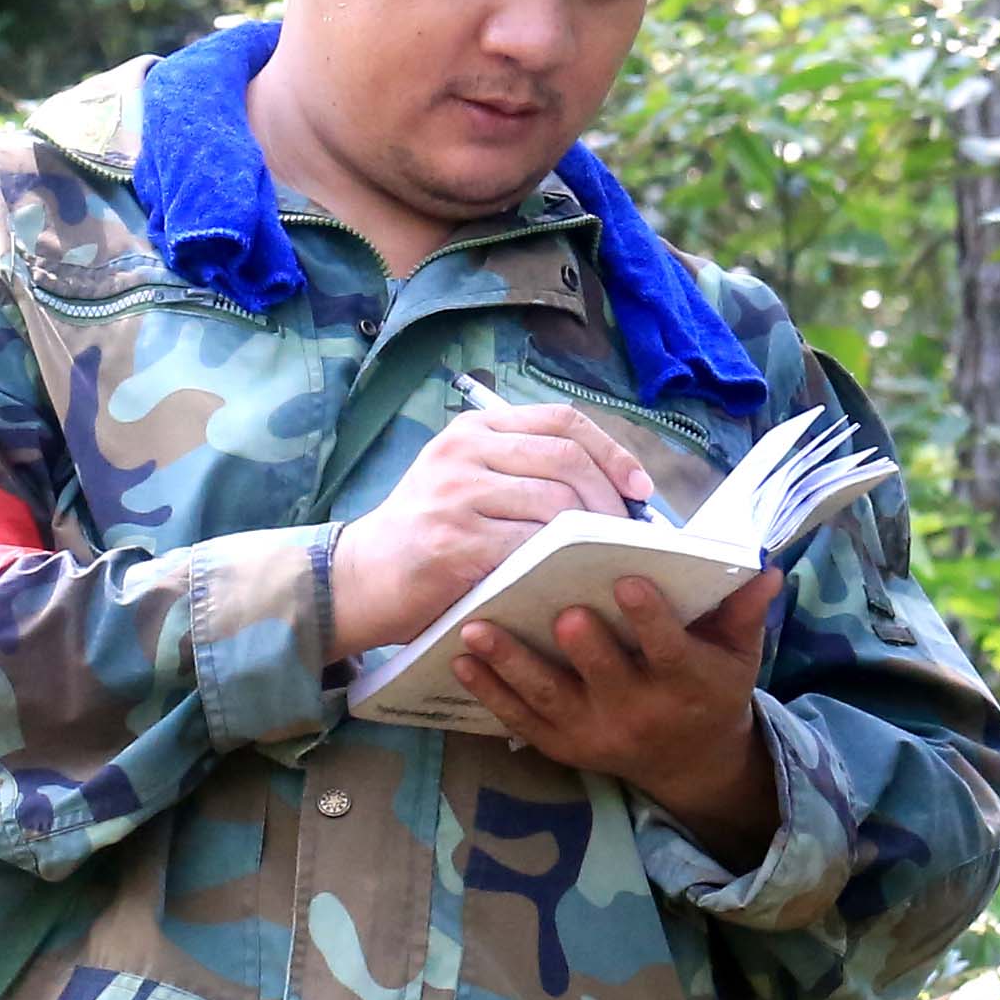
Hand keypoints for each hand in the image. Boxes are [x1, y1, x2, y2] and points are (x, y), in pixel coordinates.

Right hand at [332, 400, 666, 657]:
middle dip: (610, 498)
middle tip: (628, 532)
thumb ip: (525, 470)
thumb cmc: (429, 536)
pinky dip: (562, 561)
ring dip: (593, 533)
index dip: (612, 452)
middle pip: (567, 459)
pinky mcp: (455, 541)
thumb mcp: (467, 480)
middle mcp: (464, 450)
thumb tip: (614, 486)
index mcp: (474, 429)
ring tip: (606, 556)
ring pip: (556, 503)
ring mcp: (457, 494)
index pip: (562, 420)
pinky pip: (532, 545)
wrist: (359, 579)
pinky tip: (573, 575)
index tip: (639, 487)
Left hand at [450, 568, 788, 860]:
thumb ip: (744, 611)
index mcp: (686, 683)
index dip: (650, 620)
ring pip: (549, 698)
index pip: (668, 650)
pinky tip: (462, 661)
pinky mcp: (562, 746)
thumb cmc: (713, 689)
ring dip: (511, 664)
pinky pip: (520, 720)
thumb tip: (764, 566)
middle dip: (584, 648)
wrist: (691, 762)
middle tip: (561, 612)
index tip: (630, 583)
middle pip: (605, 678)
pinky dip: (490, 692)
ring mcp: (594, 733)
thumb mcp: (739, 654)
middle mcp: (639, 713)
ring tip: (477, 630)